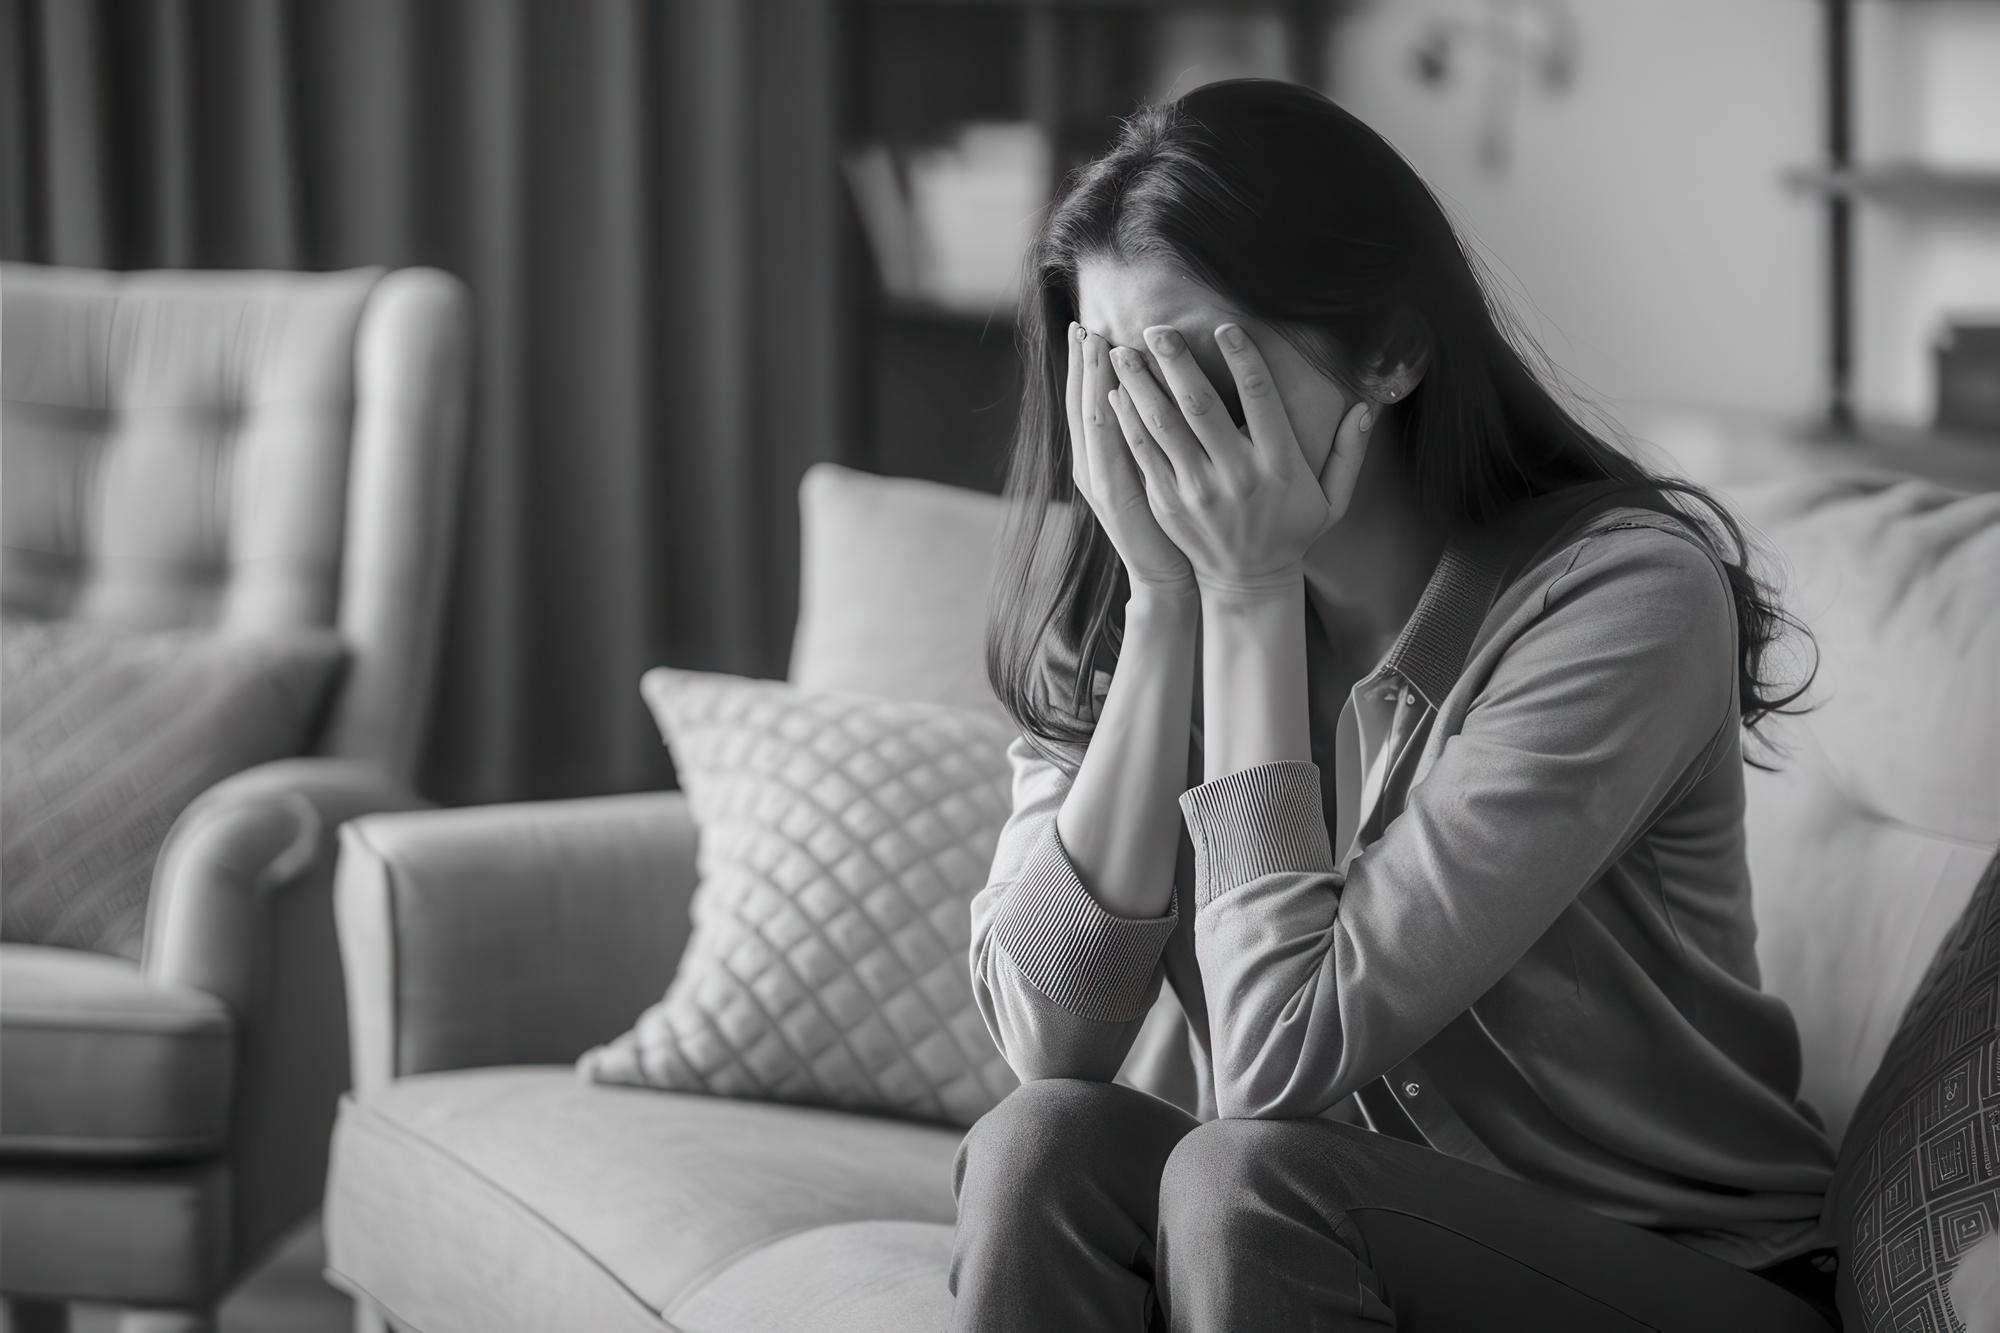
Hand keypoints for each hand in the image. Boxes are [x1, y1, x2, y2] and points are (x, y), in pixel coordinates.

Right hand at [1065, 321, 1195, 598]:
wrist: (1167, 574)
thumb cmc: (1171, 517)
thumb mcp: (1155, 467)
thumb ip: (1150, 431)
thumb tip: (1157, 384)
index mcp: (1099, 456)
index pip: (1087, 400)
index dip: (1083, 365)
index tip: (1085, 326)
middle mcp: (1091, 466)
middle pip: (1081, 404)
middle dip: (1081, 364)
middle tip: (1082, 325)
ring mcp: (1100, 483)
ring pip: (1091, 422)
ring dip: (1090, 382)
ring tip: (1092, 345)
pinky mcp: (1117, 502)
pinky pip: (1109, 454)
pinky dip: (1108, 424)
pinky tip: (1110, 397)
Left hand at [1106, 323, 1372, 601]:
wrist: (1248, 582)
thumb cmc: (1292, 531)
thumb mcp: (1333, 499)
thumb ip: (1349, 452)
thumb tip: (1368, 405)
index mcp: (1279, 466)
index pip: (1260, 398)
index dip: (1243, 358)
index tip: (1225, 327)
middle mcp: (1236, 475)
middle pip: (1201, 406)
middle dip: (1176, 362)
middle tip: (1156, 328)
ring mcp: (1197, 491)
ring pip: (1164, 426)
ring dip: (1141, 385)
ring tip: (1122, 352)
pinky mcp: (1168, 503)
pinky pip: (1144, 454)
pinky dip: (1128, 422)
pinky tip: (1114, 394)